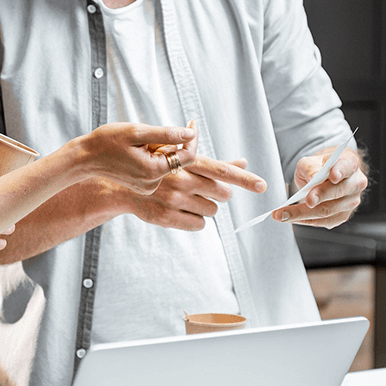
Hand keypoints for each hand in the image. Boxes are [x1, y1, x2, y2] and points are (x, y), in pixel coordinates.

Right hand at [85, 123, 198, 194]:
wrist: (85, 157)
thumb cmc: (107, 141)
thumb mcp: (137, 132)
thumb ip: (166, 134)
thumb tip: (190, 134)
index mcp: (154, 170)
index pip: (188, 156)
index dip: (191, 138)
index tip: (191, 122)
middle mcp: (153, 183)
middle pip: (176, 159)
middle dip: (167, 143)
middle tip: (146, 135)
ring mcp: (147, 186)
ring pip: (166, 163)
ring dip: (158, 150)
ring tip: (136, 145)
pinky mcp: (142, 186)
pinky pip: (156, 168)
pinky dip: (151, 157)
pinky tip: (134, 153)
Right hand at [125, 154, 267, 230]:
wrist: (123, 189)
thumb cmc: (158, 171)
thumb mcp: (181, 160)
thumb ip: (213, 162)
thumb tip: (243, 162)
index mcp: (185, 163)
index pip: (221, 170)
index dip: (243, 178)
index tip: (262, 185)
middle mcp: (180, 180)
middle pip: (222, 193)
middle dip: (220, 193)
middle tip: (205, 190)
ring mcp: (173, 200)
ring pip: (212, 211)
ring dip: (207, 207)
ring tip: (189, 200)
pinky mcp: (167, 218)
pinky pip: (199, 225)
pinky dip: (197, 219)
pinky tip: (184, 211)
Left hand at [273, 147, 366, 227]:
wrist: (326, 176)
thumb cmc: (318, 167)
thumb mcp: (310, 161)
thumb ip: (311, 168)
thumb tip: (313, 179)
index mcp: (350, 164)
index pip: (346, 167)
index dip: (340, 171)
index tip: (332, 176)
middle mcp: (355, 184)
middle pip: (337, 192)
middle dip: (320, 196)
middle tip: (305, 200)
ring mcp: (351, 202)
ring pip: (328, 210)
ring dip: (303, 214)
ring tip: (281, 214)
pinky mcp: (342, 216)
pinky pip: (323, 221)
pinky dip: (304, 220)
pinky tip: (289, 218)